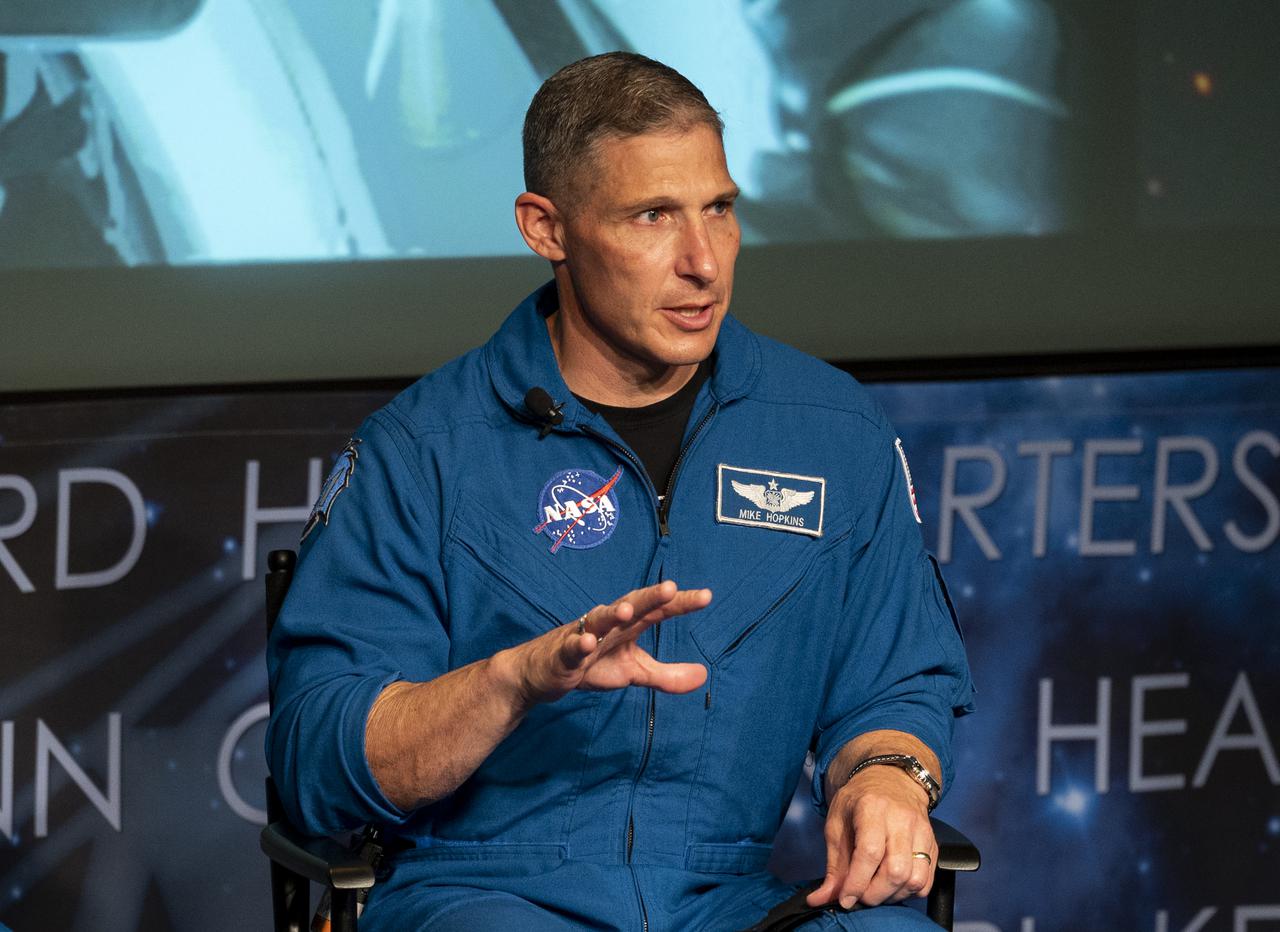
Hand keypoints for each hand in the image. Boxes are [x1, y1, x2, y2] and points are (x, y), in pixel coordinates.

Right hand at [510, 579, 710, 707]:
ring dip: (613, 613)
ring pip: (600, 619)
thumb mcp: (634, 671)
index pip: (658, 610)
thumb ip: (667, 675)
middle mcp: (609, 623)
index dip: (680, 603)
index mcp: (629, 625)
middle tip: (671, 588)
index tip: (706, 597)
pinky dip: (578, 644)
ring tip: (629, 611)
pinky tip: (587, 643)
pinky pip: (572, 647)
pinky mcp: (564, 653)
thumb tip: (704, 675)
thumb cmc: (592, 663)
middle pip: (632, 605)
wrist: (545, 672)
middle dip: (650, 597)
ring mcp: (584, 635)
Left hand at [806, 765, 936, 909]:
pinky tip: (893, 885)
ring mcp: (922, 831)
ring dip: (893, 895)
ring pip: (915, 879)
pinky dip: (909, 892)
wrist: (890, 779)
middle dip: (875, 894)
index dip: (857, 882)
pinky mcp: (933, 844)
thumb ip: (833, 866)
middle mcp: (901, 819)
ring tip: (876, 890)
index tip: (846, 899)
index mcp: (872, 808)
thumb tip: (820, 899)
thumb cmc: (858, 802)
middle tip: (861, 895)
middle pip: (896, 871)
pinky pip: (927, 881)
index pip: (869, 852)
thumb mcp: (836, 825)